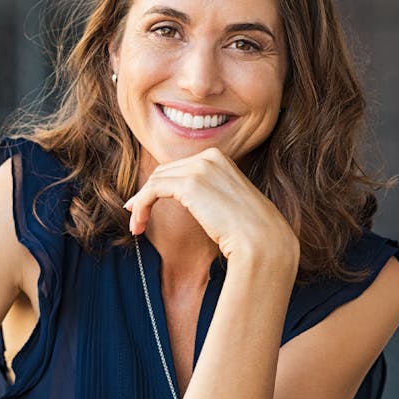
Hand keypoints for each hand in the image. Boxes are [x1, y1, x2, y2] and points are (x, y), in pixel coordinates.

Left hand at [123, 148, 298, 261]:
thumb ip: (209, 194)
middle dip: (146, 194)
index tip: (146, 206)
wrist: (262, 242)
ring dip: (141, 204)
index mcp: (220, 158)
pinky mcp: (189, 184)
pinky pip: (152, 191)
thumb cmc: (249, 231)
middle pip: (165, 172)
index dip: (159, 186)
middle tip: (136, 217)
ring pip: (155, 181)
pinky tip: (138, 224)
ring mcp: (200, 168)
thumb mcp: (228, 203)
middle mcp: (209, 157)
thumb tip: (190, 200)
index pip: (179, 168)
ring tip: (136, 226)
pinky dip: (141, 206)